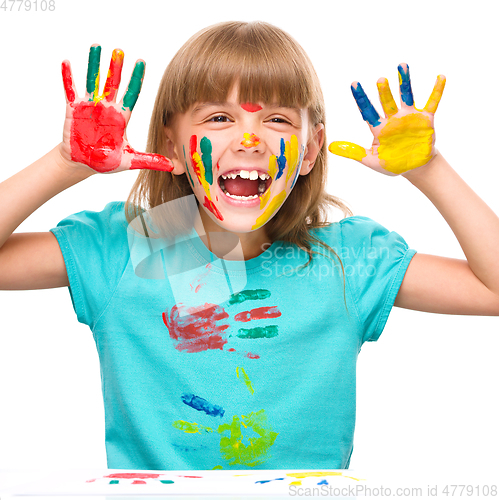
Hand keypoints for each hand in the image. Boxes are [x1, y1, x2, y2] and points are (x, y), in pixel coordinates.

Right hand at [60, 45, 172, 172]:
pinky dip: (68, 77)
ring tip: (97, 47)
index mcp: (121, 117)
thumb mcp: (130, 161)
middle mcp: (107, 108)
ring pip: (93, 81)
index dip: (136, 79)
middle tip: (120, 51)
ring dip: (95, 65)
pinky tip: (67, 62)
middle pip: (113, 84)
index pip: (131, 94)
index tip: (142, 62)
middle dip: (117, 68)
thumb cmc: (106, 161)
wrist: (84, 164)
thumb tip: (171, 166)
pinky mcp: (74, 110)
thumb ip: (149, 161)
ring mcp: (90, 107)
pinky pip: (71, 91)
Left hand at [329, 63, 445, 175]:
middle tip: (380, 80)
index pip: (367, 110)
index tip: (354, 84)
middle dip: (383, 92)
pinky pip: (432, 103)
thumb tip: (330, 147)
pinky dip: (436, 91)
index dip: (361, 98)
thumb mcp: (370, 160)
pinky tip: (440, 77)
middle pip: (387, 102)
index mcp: (379, 128)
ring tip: (402, 66)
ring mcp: (409, 117)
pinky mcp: (426, 120)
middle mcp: (393, 119)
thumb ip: (352, 152)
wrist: (414, 168)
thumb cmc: (392, 163)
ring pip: (406, 96)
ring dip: (404, 82)